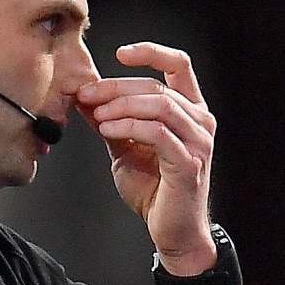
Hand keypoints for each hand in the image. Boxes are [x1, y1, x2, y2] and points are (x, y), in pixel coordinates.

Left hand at [77, 43, 217, 265]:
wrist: (172, 231)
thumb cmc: (155, 191)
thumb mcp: (126, 148)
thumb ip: (112, 121)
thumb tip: (84, 97)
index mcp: (190, 111)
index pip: (178, 65)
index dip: (150, 53)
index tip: (120, 54)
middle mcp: (200, 122)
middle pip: (157, 85)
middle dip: (116, 87)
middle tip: (86, 95)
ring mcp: (199, 142)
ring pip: (160, 105)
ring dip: (121, 106)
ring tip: (97, 118)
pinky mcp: (188, 163)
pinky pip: (158, 132)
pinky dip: (129, 127)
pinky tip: (108, 132)